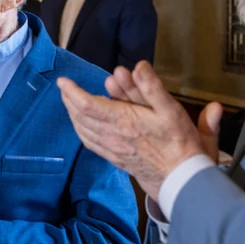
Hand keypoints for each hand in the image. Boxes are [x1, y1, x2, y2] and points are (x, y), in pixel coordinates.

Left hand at [57, 61, 210, 200]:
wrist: (181, 177)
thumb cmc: (178, 141)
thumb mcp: (170, 109)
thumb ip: (151, 87)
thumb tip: (137, 66)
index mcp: (123, 120)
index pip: (87, 104)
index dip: (72, 92)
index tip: (63, 80)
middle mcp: (112, 135)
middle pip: (80, 116)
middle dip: (69, 99)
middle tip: (64, 87)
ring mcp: (111, 149)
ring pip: (82, 130)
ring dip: (72, 114)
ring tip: (69, 101)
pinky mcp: (113, 158)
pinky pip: (89, 142)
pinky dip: (80, 129)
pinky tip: (80, 124)